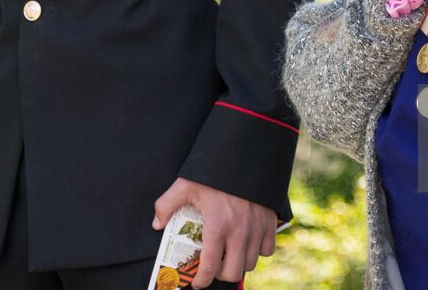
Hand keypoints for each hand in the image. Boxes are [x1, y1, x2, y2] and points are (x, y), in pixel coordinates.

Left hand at [153, 177, 276, 287]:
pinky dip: (258, 251)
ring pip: (250, 263)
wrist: (245, 151)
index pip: (209, 268)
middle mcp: (240, 231)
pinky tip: (247, 242)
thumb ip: (166, 205)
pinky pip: (267, 250)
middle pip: (233, 272)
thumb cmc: (214, 170)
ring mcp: (257, 227)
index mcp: (217, 226)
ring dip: (238, 263)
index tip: (196, 282)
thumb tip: (157, 224)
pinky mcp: (270, 221)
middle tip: (212, 265)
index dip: (201, 281)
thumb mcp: (185, 184)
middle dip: (220, 274)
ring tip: (228, 253)